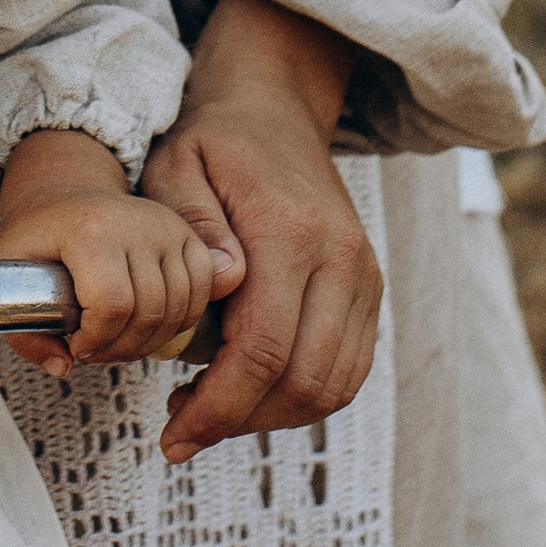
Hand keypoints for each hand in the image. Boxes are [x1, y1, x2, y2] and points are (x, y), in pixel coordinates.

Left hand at [0, 127, 241, 366]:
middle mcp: (135, 222)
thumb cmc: (40, 237)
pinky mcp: (187, 233)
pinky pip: (201, 292)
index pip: (112, 305)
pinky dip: (180, 320)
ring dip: (150, 341)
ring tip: (119, 340)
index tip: (77, 346)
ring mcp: (166, 226)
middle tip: (97, 350)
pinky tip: (151, 324)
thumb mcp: (9, 275)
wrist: (68, 193)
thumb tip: (63, 367)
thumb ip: (24, 332)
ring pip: (177, 309)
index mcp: (89, 229)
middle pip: (147, 312)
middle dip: (120, 348)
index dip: (97, 340)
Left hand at [144, 0, 382, 459]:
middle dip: (240, 421)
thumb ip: (191, 227)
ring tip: (211, 411)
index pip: (262, 349)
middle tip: (183, 431)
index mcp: (290, 231)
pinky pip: (349, 370)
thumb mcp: (175, 167)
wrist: (274, 110)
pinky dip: (303, 398)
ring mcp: (364, 276)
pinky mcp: (370, 290)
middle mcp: (341, 258)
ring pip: (333, 386)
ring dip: (272, 418)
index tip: (176, 436)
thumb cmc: (212, 142)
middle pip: (302, 380)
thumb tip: (224, 284)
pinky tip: (251, 393)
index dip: (219, 406)